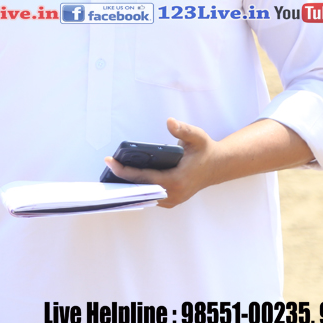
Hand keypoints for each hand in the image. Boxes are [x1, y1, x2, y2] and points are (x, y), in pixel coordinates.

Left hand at [102, 118, 218, 208]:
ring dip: (127, 184)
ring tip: (109, 171)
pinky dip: (136, 187)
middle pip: (140, 187)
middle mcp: (174, 194)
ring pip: (144, 193)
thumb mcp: (197, 136)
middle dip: (120, 177)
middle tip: (105, 165)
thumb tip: (170, 122)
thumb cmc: (204, 150)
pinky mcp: (170, 200)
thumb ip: (183, 129)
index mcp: (177, 180)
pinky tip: (123, 178)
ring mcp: (172, 200)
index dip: (124, 170)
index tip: (109, 161)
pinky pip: (149, 194)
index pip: (144, 177)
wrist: (217, 166)